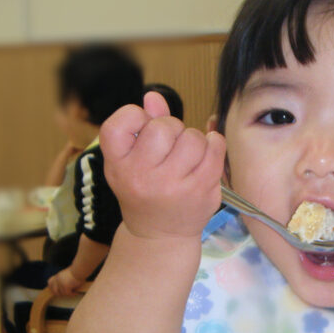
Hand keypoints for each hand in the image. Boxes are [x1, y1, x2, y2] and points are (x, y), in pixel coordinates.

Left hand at [48, 267, 85, 296]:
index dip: (52, 288)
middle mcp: (57, 279)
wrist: (80, 269)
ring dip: (68, 294)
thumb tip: (66, 289)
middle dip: (59, 294)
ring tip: (74, 292)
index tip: (57, 291)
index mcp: (58, 276)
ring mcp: (60, 283)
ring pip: (62, 293)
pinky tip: (76, 293)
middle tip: (66, 294)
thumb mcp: (68, 275)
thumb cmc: (77, 272)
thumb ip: (64, 280)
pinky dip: (72, 294)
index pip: (50, 282)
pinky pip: (68, 293)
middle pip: (54, 290)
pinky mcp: (65, 286)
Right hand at [100, 90, 224, 239]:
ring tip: (187, 154)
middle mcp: (143, 176)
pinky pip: (215, 148)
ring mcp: (174, 185)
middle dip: (171, 128)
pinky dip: (214, 144)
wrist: (160, 235)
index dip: (136, 116)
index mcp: (118, 165)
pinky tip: (206, 152)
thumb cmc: (144, 190)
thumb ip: (142, 125)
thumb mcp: (131, 160)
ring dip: (194, 139)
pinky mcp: (201, 190)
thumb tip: (153, 96)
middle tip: (169, 146)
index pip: (120, 122)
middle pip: (163, 126)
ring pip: (193, 136)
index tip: (142, 127)